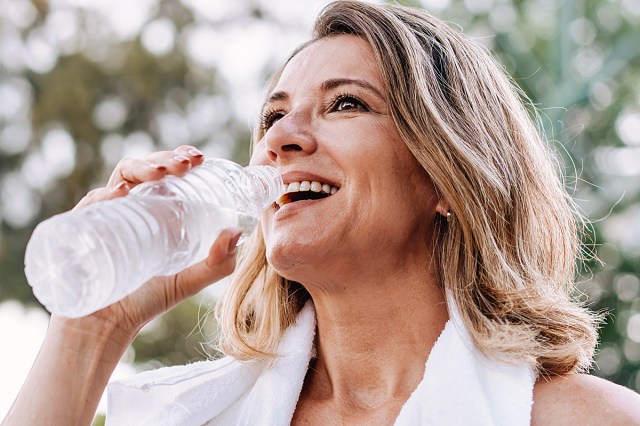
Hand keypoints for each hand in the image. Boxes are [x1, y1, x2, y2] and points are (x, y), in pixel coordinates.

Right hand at [58, 145, 241, 341]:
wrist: (106, 327)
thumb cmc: (146, 299)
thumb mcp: (189, 280)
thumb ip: (218, 262)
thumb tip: (236, 231)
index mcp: (156, 210)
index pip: (167, 173)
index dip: (181, 158)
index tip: (199, 158)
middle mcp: (131, 207)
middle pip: (146, 169)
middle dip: (166, 159)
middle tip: (187, 164)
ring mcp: (106, 215)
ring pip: (120, 177)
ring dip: (142, 167)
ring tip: (161, 173)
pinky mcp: (83, 230)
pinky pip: (90, 205)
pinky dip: (105, 195)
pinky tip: (121, 194)